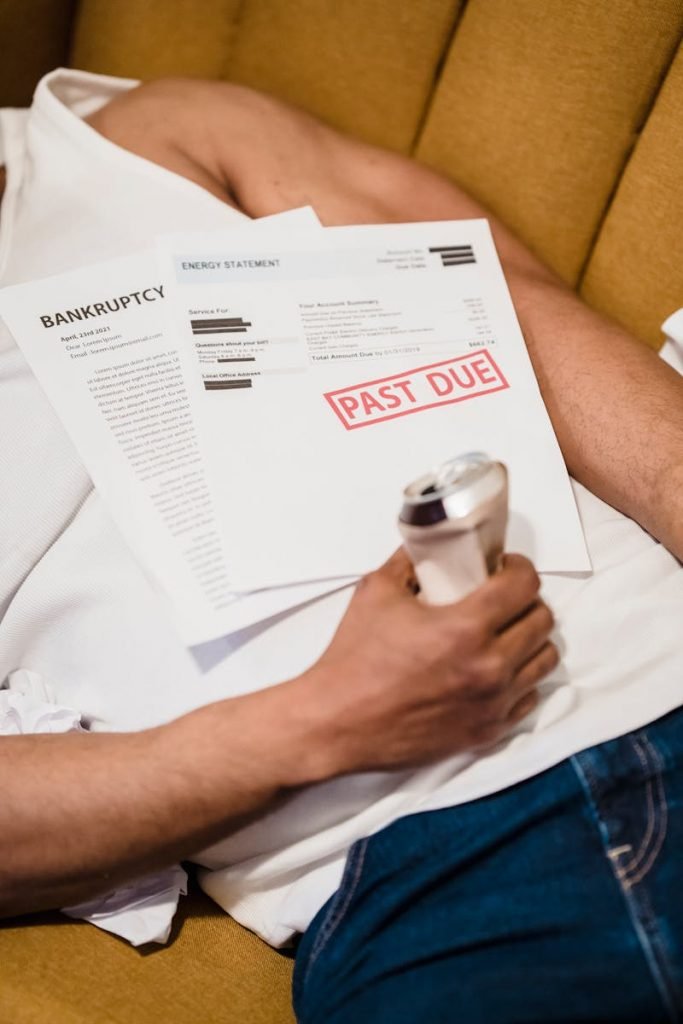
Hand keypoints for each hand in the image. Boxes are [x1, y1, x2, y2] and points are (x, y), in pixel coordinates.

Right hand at [295, 548, 557, 776]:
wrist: (337, 722)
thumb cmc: (353, 660)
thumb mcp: (376, 592)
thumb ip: (408, 561)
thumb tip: (428, 544)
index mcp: (465, 627)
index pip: (525, 585)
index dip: (519, 568)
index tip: (505, 567)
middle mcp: (489, 666)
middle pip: (542, 620)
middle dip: (527, 601)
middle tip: (504, 598)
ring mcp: (493, 702)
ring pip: (544, 660)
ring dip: (530, 640)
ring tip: (506, 633)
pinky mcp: (488, 731)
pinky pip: (529, 698)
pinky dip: (520, 680)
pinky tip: (497, 670)